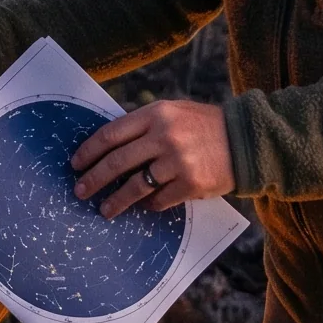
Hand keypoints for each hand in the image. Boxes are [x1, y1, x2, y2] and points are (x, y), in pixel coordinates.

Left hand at [71, 99, 234, 217]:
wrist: (246, 139)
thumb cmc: (202, 126)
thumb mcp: (172, 113)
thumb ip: (143, 126)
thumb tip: (107, 147)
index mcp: (156, 114)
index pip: (111, 134)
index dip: (89, 151)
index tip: (76, 163)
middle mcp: (164, 136)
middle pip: (117, 162)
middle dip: (94, 179)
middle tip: (80, 190)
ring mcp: (178, 161)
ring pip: (136, 186)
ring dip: (116, 200)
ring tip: (104, 209)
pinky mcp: (191, 184)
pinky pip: (159, 199)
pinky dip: (149, 204)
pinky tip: (144, 206)